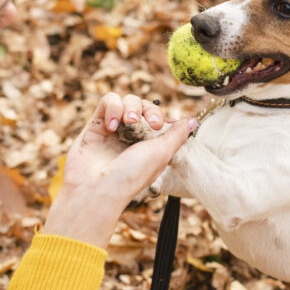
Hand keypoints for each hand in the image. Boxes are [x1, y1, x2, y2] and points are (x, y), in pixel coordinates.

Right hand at [42, 93, 195, 247]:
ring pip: (126, 100)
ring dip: (129, 107)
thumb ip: (177, 135)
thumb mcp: (162, 154)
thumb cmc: (130, 176)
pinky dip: (113, 107)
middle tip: (143, 123)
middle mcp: (131, 136)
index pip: (156, 117)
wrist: (97, 188)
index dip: (158, 115)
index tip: (158, 125)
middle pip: (142, 105)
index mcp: (148, 145)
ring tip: (126, 122)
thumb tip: (193, 121)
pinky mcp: (96, 124)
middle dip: (146, 110)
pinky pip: (108, 101)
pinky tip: (111, 125)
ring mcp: (114, 130)